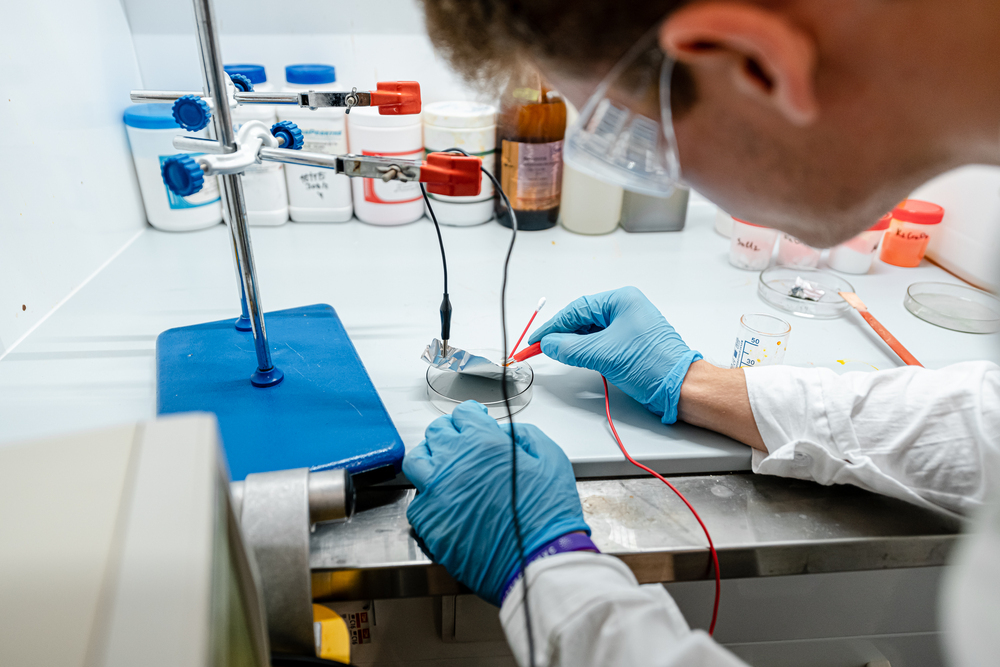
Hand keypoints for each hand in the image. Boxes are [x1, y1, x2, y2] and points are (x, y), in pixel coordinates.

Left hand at [404, 401, 589, 605]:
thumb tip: (504, 432)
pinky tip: (443, 501)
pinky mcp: (430, 522)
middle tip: (462, 444)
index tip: (475, 422)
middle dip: (451, 433)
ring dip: (430, 458)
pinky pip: (417, 500)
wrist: (537, 561)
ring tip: (444, 467)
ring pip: (417, 460)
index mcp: (483, 443)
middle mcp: (454, 462)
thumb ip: (524, 435)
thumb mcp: (551, 459)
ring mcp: (437, 492)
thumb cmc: (548, 516)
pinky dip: (428, 497)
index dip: (472, 416)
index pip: (463, 414)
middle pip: (436, 432)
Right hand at [528, 286, 701, 423]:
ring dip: (574, 344)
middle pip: (583, 319)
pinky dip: (587, 351)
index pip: (577, 309)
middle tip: (540, 348)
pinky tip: (577, 358)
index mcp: (622, 300)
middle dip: (562, 335)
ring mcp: (629, 325)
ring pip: (591, 332)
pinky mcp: (631, 343)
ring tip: (558, 355)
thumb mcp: (602, 354)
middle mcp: (626, 308)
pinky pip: (601, 342)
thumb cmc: (651, 364)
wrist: (680, 387)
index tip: (535, 339)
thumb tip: (548, 343)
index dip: (552, 326)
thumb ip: (568, 347)